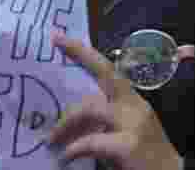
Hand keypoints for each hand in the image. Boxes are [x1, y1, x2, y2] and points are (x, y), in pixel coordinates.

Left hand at [49, 31, 182, 169]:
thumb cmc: (145, 158)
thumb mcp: (127, 131)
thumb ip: (105, 119)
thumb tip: (70, 116)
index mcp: (132, 101)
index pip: (107, 68)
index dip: (82, 51)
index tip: (58, 37)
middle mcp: (135, 106)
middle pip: (105, 75)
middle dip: (77, 64)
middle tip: (49, 61)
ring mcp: (134, 124)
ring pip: (91, 108)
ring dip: (66, 124)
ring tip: (52, 140)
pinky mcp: (128, 145)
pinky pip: (92, 141)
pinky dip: (74, 148)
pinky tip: (67, 157)